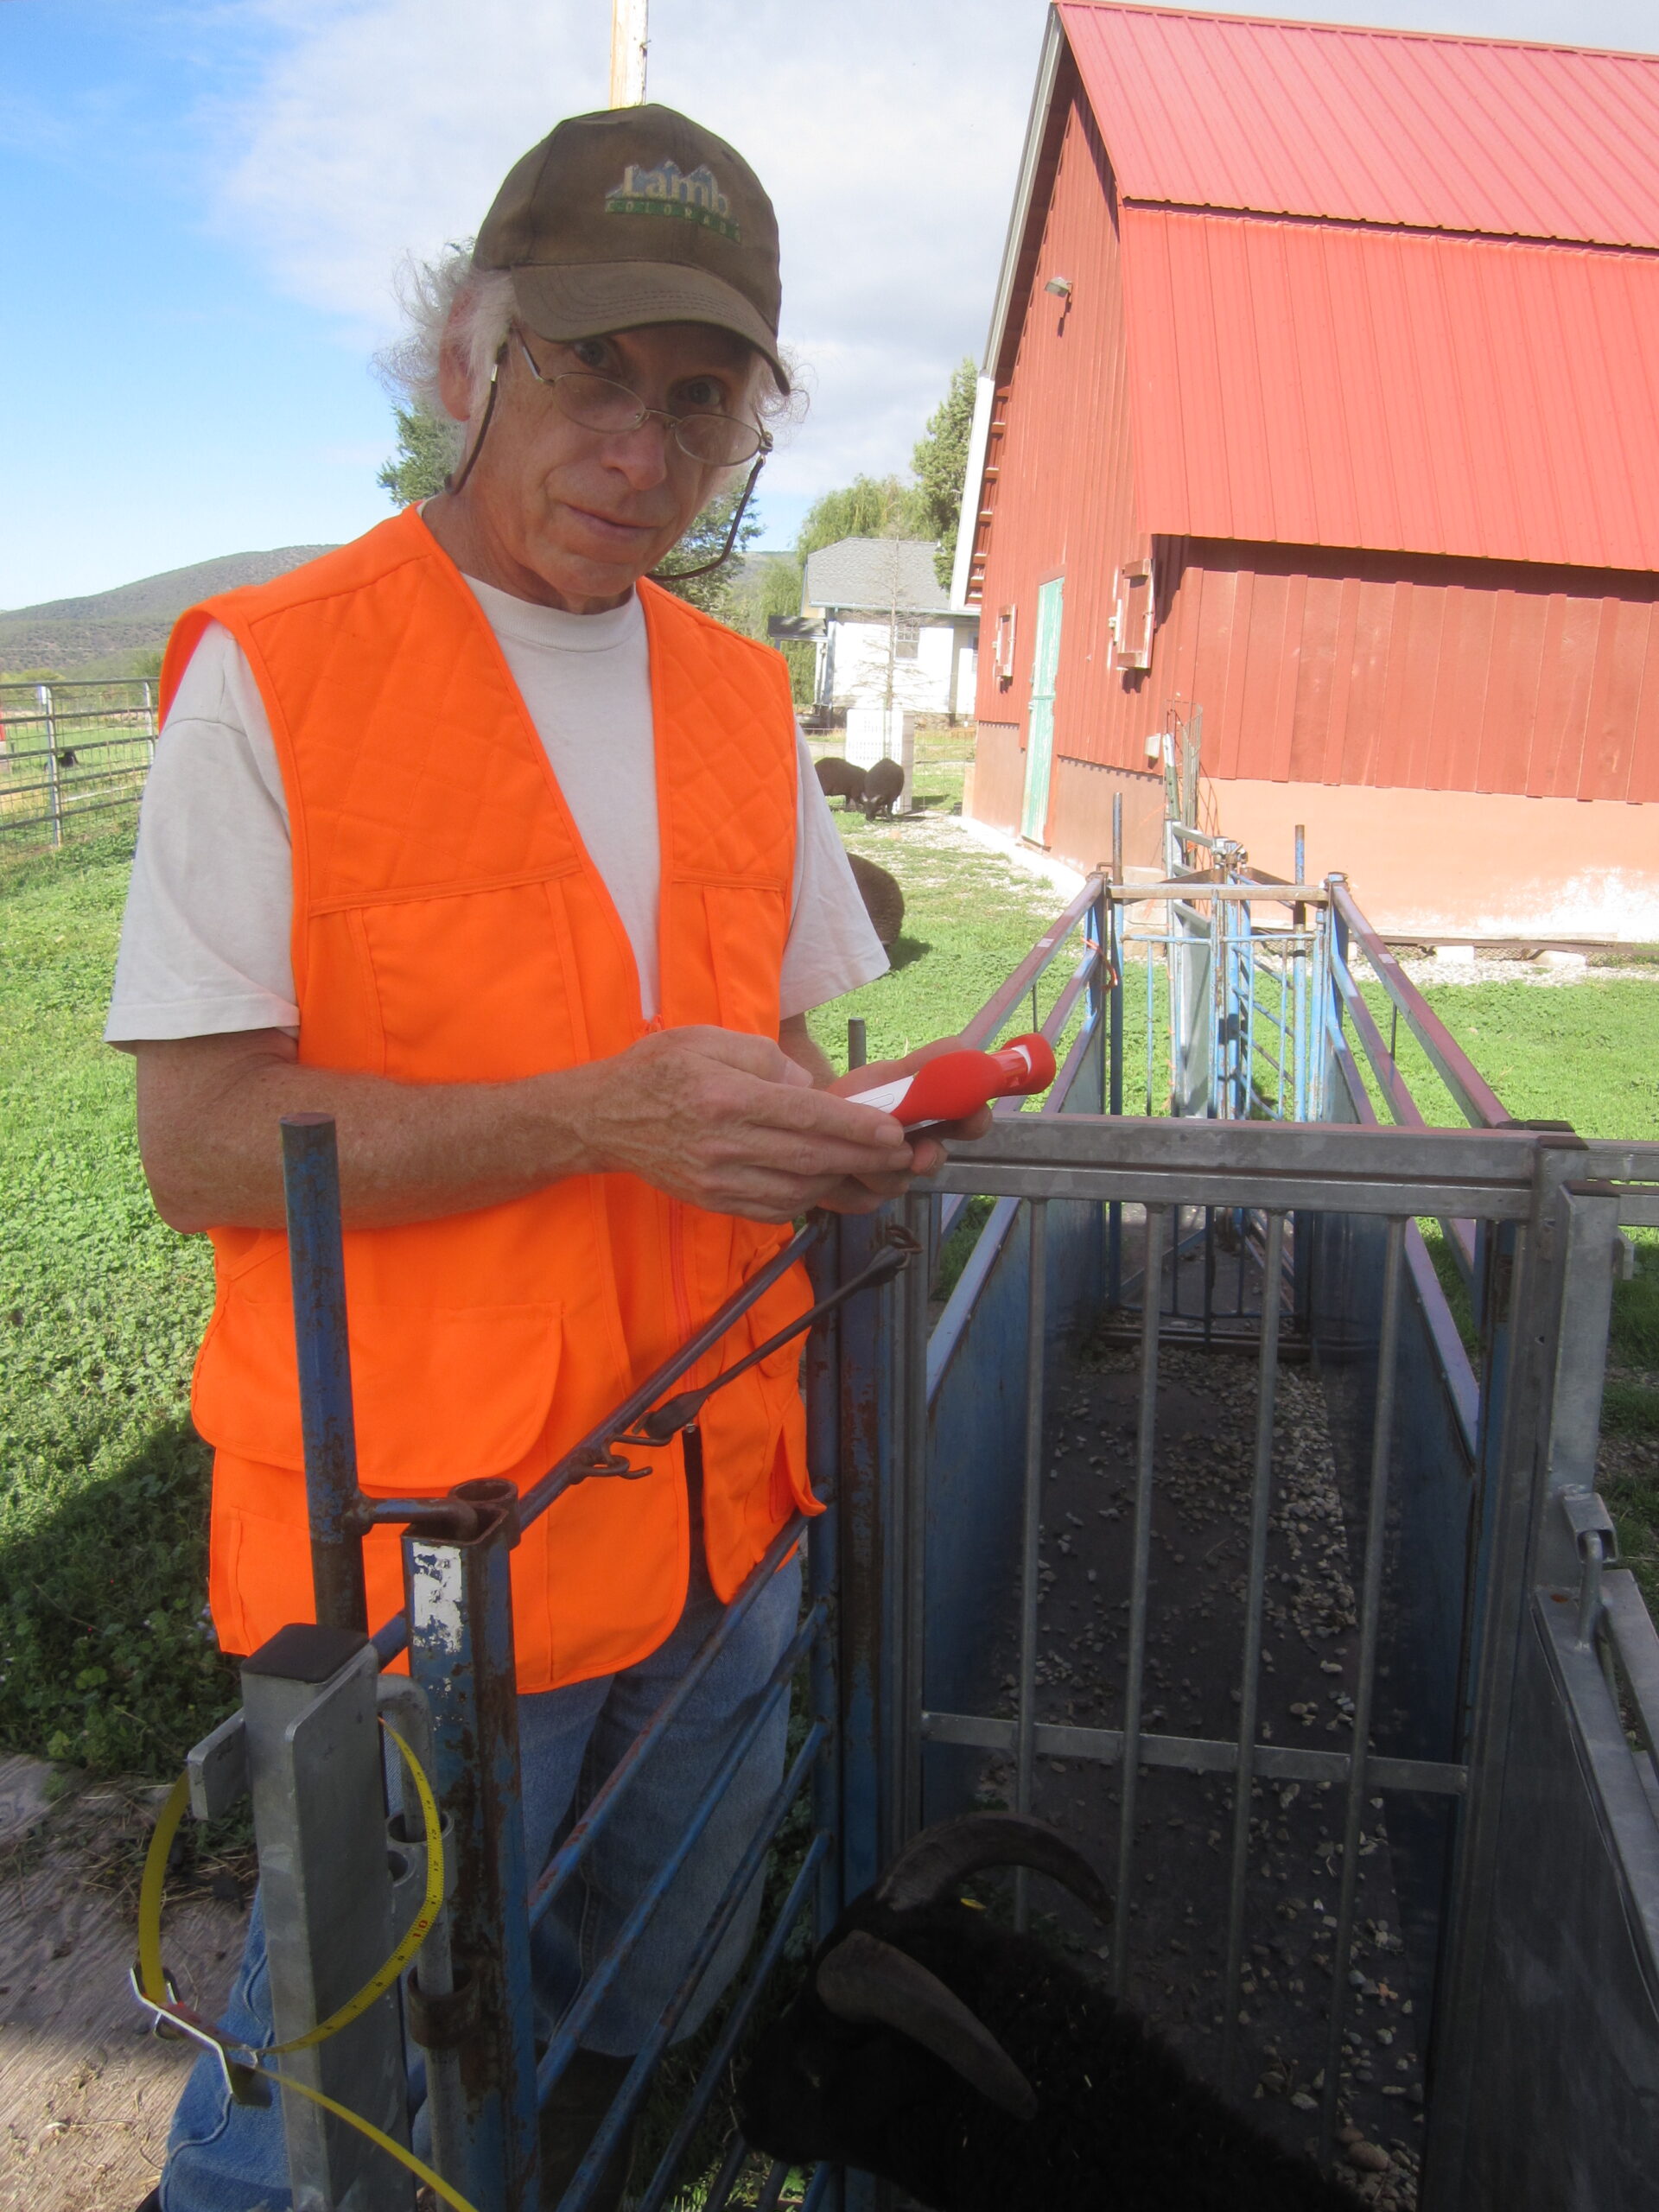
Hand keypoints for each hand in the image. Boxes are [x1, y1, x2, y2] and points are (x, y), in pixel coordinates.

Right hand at [560, 1025, 915, 1222]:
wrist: (602, 1118)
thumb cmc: (658, 1069)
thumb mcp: (708, 1039)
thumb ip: (765, 1058)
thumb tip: (809, 1087)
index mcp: (726, 1097)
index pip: (805, 1115)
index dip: (855, 1126)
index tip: (892, 1131)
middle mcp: (723, 1143)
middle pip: (810, 1156)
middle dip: (863, 1158)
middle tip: (901, 1155)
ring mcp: (717, 1179)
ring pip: (796, 1188)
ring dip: (839, 1181)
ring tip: (870, 1168)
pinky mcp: (713, 1200)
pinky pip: (772, 1208)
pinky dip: (805, 1198)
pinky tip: (822, 1182)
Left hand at [813, 1035, 993, 1213]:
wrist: (803, 1128)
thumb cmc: (848, 1100)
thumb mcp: (884, 1077)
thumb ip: (923, 1065)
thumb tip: (961, 1047)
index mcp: (927, 1117)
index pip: (968, 1121)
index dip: (974, 1120)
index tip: (970, 1116)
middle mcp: (916, 1149)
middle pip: (937, 1160)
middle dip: (927, 1157)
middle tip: (917, 1154)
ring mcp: (892, 1177)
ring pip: (900, 1182)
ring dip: (873, 1165)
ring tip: (847, 1147)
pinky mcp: (865, 1199)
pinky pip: (867, 1199)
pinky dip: (847, 1184)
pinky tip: (833, 1171)